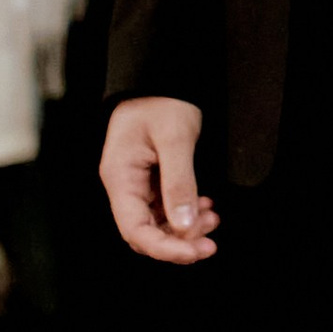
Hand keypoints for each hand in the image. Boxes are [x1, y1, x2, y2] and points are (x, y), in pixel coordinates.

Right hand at [99, 96, 217, 263]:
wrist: (161, 79)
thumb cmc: (163, 101)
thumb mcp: (175, 139)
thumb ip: (179, 183)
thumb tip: (184, 226)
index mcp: (120, 177)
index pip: (134, 230)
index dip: (164, 248)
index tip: (195, 253)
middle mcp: (124, 185)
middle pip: (144, 233)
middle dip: (178, 243)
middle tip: (210, 245)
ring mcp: (137, 184)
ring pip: (157, 224)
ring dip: (185, 230)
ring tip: (213, 219)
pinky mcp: (151, 181)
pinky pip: (165, 210)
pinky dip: (186, 215)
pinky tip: (205, 209)